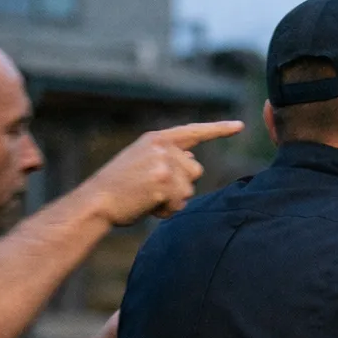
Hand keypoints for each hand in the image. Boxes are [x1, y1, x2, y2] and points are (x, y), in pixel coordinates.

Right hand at [85, 120, 243, 224]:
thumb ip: (169, 158)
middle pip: (195, 171)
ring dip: (173, 201)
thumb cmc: (119, 187)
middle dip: (181, 185)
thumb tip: (193, 161)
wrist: (97, 201)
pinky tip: (148, 206)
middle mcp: (162, 148)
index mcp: (157, 139)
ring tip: (147, 198)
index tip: (240, 126)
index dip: (218, 129)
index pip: (193, 132)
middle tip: (152, 190)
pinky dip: (167, 211)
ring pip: (189, 190)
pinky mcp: (163, 183)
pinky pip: (179, 204)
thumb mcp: (142, 161)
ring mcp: (164, 165)